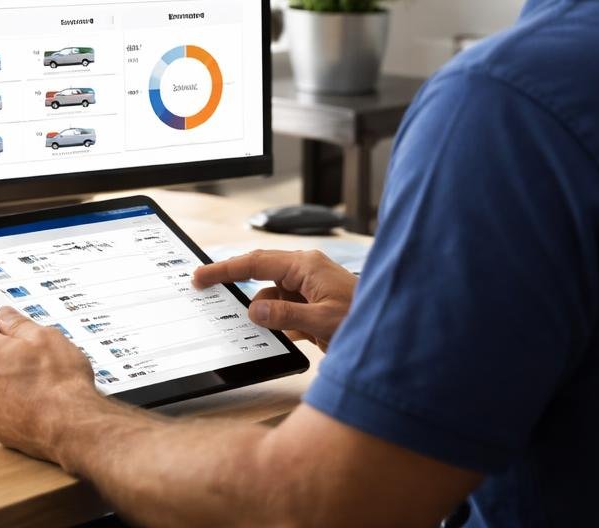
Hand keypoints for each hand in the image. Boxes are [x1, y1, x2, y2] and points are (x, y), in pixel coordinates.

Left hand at [0, 306, 104, 461]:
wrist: (74, 428)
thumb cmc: (61, 383)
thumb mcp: (46, 337)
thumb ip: (18, 323)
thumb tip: (3, 315)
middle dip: (5, 356)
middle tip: (33, 357)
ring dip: (10, 382)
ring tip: (40, 385)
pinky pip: (3, 410)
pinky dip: (16, 406)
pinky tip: (38, 404)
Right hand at [192, 249, 356, 350]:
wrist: (397, 331)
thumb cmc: (366, 319)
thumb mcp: (322, 321)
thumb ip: (285, 315)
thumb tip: (254, 310)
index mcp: (305, 266)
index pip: (255, 263)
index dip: (224, 269)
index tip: (201, 275)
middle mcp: (305, 272)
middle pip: (258, 272)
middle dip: (233, 281)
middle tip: (204, 287)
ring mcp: (309, 288)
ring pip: (271, 294)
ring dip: (262, 310)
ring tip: (248, 325)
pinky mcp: (314, 305)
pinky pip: (285, 309)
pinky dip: (275, 321)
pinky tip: (273, 336)